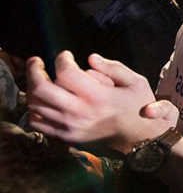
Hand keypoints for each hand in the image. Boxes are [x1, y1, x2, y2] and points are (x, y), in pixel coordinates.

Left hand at [26, 51, 174, 151]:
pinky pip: (37, 122)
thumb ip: (113, 67)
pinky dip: (34, 109)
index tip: (67, 55)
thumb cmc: (139, 106)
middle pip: (41, 89)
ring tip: (40, 78)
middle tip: (37, 62)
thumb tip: (90, 58)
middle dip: (34, 70)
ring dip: (33, 88)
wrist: (139, 137)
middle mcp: (80, 112)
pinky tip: (43, 100)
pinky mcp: (67, 136)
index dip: (62, 59)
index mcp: (98, 97)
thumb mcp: (136, 82)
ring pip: (35, 105)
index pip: (66, 73)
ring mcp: (71, 126)